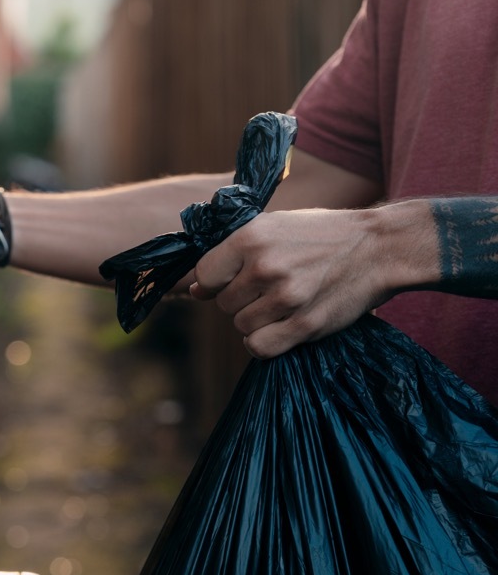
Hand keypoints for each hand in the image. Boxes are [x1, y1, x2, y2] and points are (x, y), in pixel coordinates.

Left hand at [189, 208, 390, 357]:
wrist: (380, 247)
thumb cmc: (322, 236)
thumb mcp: (275, 227)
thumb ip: (233, 254)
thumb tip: (194, 291)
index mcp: (251, 238)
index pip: (204, 275)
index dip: (213, 284)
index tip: (231, 283)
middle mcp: (265, 267)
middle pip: (224, 304)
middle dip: (241, 301)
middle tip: (268, 290)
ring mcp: (286, 297)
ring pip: (242, 326)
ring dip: (256, 321)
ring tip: (282, 304)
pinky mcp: (305, 324)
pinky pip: (259, 347)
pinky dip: (264, 343)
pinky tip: (280, 328)